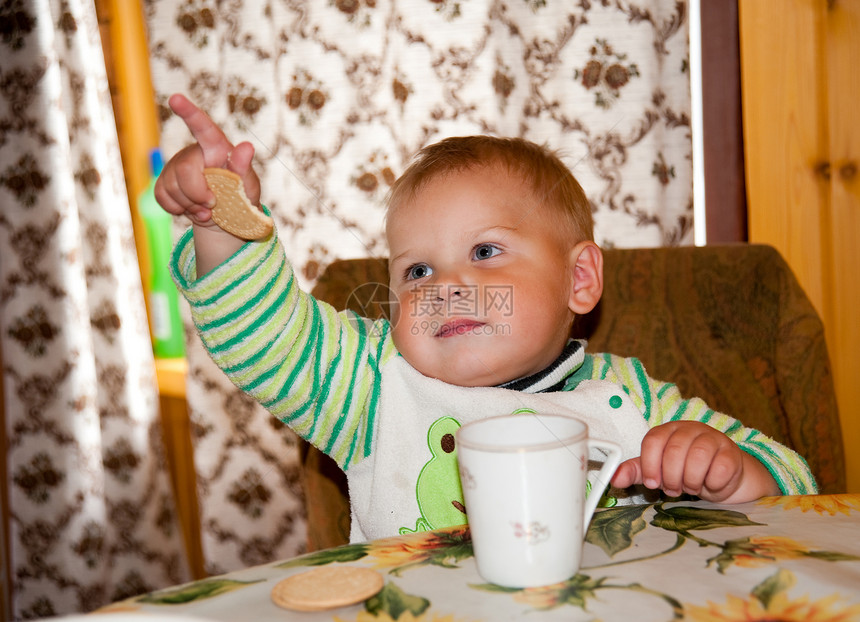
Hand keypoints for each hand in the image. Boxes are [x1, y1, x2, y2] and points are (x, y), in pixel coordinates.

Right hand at [154, 93, 260, 227]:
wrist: (226, 219)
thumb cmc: (240, 198)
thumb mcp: (248, 187)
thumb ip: (244, 168)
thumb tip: (247, 146)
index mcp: (216, 149)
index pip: (204, 128)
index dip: (189, 113)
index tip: (175, 98)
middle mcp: (194, 153)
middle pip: (184, 170)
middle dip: (197, 194)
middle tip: (213, 204)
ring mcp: (176, 166)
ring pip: (171, 186)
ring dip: (190, 205)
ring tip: (206, 209)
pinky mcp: (164, 182)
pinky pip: (162, 196)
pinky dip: (177, 209)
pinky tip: (191, 209)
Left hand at [610, 421, 779, 502]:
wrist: (723, 477)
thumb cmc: (686, 470)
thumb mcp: (659, 470)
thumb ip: (637, 472)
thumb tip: (614, 478)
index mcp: (668, 430)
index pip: (652, 441)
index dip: (649, 465)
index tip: (652, 483)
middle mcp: (689, 429)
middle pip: (674, 451)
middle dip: (671, 478)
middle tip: (674, 488)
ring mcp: (713, 438)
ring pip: (698, 458)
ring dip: (692, 481)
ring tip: (691, 487)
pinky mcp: (732, 452)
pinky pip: (721, 468)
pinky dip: (713, 483)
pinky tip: (711, 484)